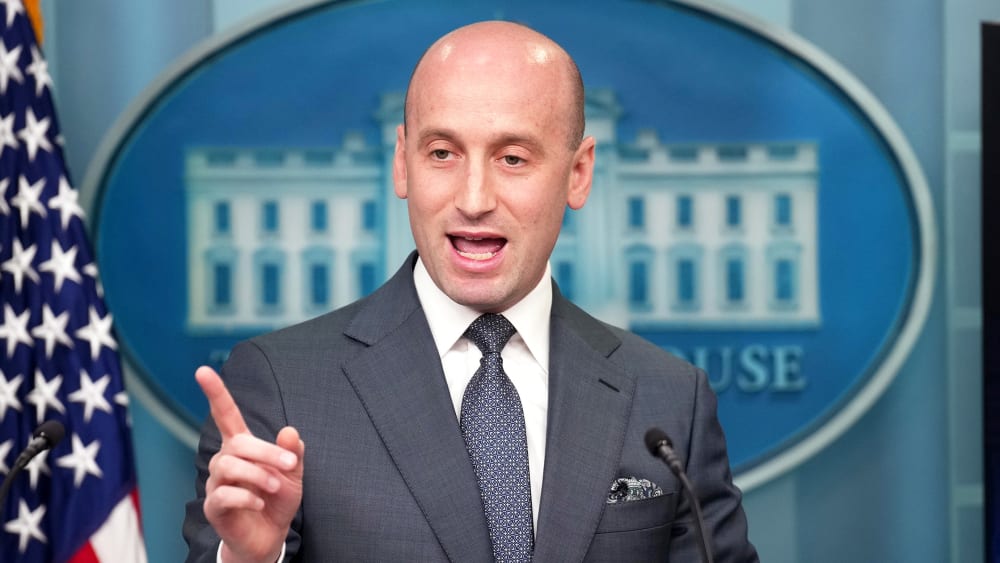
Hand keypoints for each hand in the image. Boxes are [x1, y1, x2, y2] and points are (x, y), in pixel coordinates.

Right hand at [195, 366, 304, 562]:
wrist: (269, 536)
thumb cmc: (277, 500)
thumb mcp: (293, 474)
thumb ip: (292, 452)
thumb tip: (290, 431)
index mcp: (241, 446)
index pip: (225, 414)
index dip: (215, 393)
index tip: (203, 370)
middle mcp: (224, 460)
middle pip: (237, 444)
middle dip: (267, 452)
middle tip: (289, 465)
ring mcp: (216, 483)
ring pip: (229, 467)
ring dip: (258, 475)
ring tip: (275, 488)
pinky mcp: (213, 506)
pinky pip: (224, 495)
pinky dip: (246, 498)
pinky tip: (259, 504)